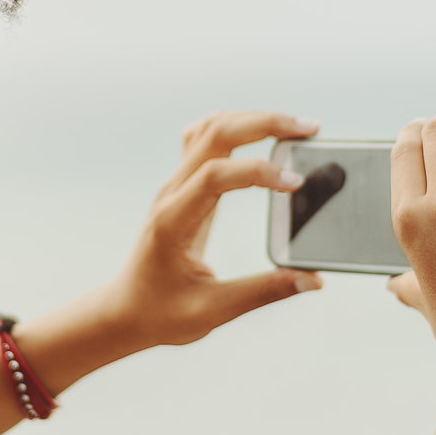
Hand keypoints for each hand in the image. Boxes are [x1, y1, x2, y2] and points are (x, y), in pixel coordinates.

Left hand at [101, 110, 325, 350]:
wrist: (123, 312)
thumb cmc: (160, 314)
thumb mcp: (213, 311)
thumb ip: (264, 292)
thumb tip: (312, 279)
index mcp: (173, 221)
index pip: (215, 176)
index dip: (258, 171)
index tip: (297, 183)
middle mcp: (171, 194)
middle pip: (215, 133)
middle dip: (265, 123)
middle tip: (310, 129)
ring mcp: (174, 187)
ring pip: (210, 128)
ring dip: (252, 120)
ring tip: (294, 128)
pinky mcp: (182, 188)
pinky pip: (205, 140)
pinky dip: (237, 128)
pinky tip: (263, 136)